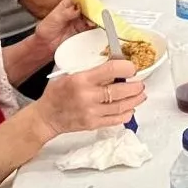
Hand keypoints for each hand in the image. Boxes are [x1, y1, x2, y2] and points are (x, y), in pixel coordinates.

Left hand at [31, 0, 94, 55]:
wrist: (46, 43)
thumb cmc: (46, 28)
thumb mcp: (55, 18)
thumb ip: (67, 12)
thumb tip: (78, 8)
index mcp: (68, 3)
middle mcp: (76, 10)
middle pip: (88, 4)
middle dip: (92, 6)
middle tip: (93, 9)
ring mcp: (80, 19)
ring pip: (91, 14)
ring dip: (94, 16)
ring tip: (92, 19)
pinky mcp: (82, 29)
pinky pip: (92, 25)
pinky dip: (94, 25)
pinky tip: (93, 25)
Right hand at [32, 61, 146, 138]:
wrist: (46, 116)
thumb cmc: (57, 93)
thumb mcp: (69, 73)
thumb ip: (90, 69)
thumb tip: (113, 63)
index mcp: (81, 79)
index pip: (111, 70)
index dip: (127, 67)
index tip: (132, 67)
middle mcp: (87, 96)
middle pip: (120, 90)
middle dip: (136, 86)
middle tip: (140, 83)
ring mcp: (91, 112)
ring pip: (121, 106)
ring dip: (135, 100)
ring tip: (140, 95)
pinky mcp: (93, 124)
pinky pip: (115, 119)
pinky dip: (126, 114)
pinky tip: (130, 109)